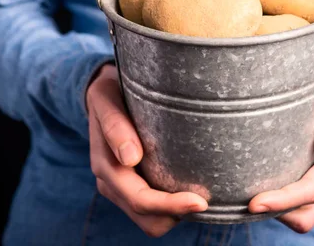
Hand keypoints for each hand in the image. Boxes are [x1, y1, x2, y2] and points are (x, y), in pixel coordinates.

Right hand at [86, 64, 207, 237]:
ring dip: (176, 215)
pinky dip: (173, 209)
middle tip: (209, 198)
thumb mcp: (107, 98)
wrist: (105, 93)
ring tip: (202, 194)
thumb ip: (115, 125)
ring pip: (152, 222)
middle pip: (148, 220)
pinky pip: (155, 213)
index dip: (170, 205)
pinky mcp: (134, 186)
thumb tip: (130, 158)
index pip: (140, 200)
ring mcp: (122, 189)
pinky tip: (190, 188)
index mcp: (106, 167)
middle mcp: (111, 184)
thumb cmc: (110, 92)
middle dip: (177, 215)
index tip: (201, 201)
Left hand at [248, 65, 313, 232]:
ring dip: (280, 214)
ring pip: (305, 217)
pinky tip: (265, 191)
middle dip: (277, 211)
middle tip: (244, 204)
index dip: (284, 200)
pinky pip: (303, 210)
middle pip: (308, 212)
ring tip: (251, 199)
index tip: (253, 202)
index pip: (313, 189)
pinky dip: (284, 210)